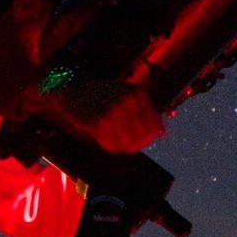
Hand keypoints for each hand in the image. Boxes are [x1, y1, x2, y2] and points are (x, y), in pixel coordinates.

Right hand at [42, 78, 164, 153]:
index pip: (154, 127)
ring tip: (111, 139)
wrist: (73, 89)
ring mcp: (114, 110)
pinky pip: (110, 145)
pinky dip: (106, 145)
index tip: (138, 142)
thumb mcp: (128, 96)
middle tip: (123, 145)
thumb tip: (163, 134)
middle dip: (134, 145)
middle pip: (142, 138)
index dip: (147, 139)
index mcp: (138, 93)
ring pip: (126, 144)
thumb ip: (146, 113)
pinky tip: (101, 138)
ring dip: (119, 146)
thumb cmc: (103, 96)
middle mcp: (129, 101)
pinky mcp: (99, 121)